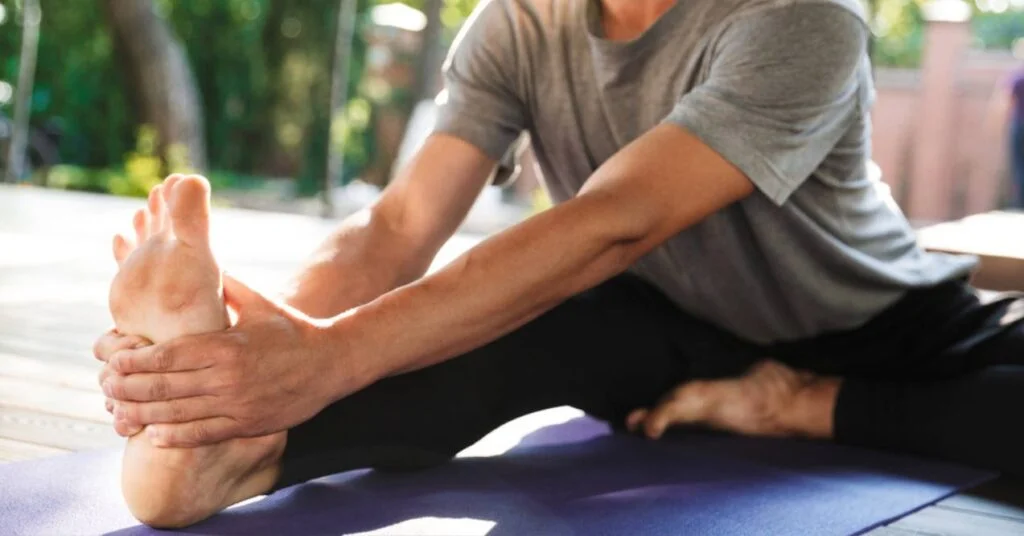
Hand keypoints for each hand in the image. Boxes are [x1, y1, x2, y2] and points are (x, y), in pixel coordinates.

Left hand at [95, 276, 358, 446]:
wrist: (333, 362)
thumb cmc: (292, 328)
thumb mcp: (258, 301)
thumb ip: (225, 286)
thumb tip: (197, 259)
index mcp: (226, 346)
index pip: (167, 356)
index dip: (134, 359)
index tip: (112, 357)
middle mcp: (228, 378)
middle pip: (164, 387)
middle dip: (128, 388)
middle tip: (105, 385)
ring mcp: (238, 405)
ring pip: (177, 415)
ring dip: (143, 414)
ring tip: (119, 411)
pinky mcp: (248, 425)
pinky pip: (203, 435)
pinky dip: (175, 437)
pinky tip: (154, 433)